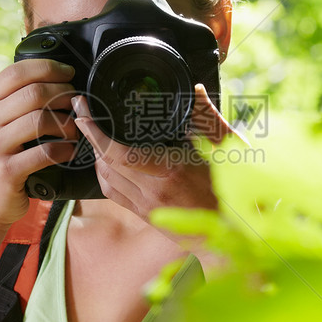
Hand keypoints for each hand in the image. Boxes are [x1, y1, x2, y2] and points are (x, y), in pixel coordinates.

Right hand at [0, 58, 79, 227]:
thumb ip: (14, 100)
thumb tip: (53, 77)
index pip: (17, 72)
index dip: (48, 68)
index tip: (68, 73)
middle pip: (33, 93)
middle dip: (63, 94)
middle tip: (75, 102)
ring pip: (40, 119)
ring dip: (66, 122)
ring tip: (74, 128)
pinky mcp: (7, 170)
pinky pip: (45, 152)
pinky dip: (64, 150)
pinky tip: (69, 150)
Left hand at [71, 83, 237, 231]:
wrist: (237, 231)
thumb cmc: (235, 188)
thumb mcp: (227, 147)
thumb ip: (206, 116)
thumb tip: (194, 90)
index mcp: (171, 171)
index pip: (118, 152)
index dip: (95, 131)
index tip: (84, 112)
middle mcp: (154, 192)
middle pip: (106, 163)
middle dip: (90, 137)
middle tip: (84, 114)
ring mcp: (148, 207)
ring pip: (106, 180)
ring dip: (96, 156)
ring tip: (94, 133)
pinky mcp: (147, 216)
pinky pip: (114, 194)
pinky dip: (105, 174)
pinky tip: (107, 160)